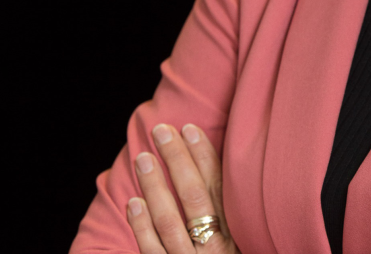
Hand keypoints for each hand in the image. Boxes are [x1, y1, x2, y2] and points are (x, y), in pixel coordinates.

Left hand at [126, 123, 238, 253]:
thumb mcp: (238, 242)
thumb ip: (226, 215)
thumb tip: (206, 170)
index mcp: (233, 235)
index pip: (218, 187)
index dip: (203, 156)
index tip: (189, 129)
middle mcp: (213, 247)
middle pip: (195, 197)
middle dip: (177, 160)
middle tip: (161, 131)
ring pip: (169, 221)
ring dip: (155, 186)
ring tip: (143, 158)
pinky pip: (151, 250)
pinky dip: (141, 225)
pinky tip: (133, 202)